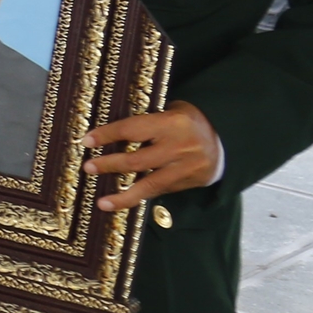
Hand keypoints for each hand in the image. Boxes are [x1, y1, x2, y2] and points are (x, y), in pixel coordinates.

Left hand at [82, 101, 221, 211]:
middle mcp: (179, 147)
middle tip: (88, 167)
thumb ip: (147, 121)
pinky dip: (140, 196)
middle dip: (110, 165)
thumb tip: (109, 132)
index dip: (107, 135)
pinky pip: (159, 191)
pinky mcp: (189, 183)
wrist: (226, 139)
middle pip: (137, 160)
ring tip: (102, 203)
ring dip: (123, 196)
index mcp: (172, 123)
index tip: (86, 141)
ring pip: (149, 185)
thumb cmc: (189, 121)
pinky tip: (123, 201)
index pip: (132, 129)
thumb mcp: (171, 110)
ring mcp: (185, 168)